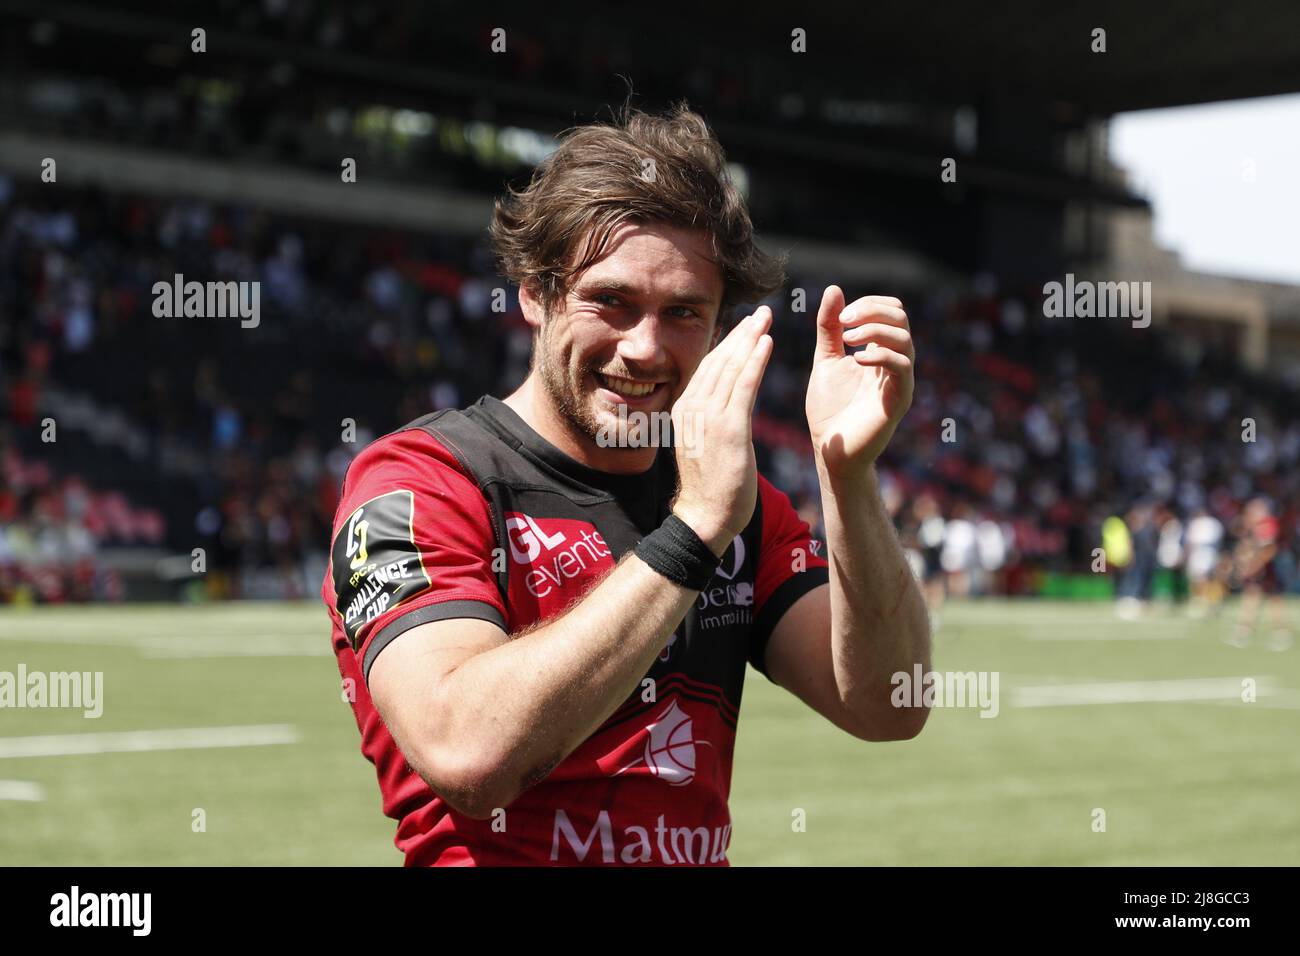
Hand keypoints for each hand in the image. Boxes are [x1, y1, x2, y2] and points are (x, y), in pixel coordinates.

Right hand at [670, 307, 773, 555]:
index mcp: (685, 411)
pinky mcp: (728, 428)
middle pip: (718, 361)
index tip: (744, 326)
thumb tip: (724, 407)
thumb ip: (711, 421)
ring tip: (766, 318)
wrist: (705, 517)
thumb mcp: (703, 446)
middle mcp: (692, 408)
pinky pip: (743, 386)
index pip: (707, 369)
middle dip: (740, 334)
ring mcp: (708, 417)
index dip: (727, 344)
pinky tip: (766, 343)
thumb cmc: (709, 488)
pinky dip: (755, 361)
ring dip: (750, 339)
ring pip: (730, 367)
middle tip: (760, 312)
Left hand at [806, 286, 913, 479]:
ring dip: (874, 331)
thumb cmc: (829, 408)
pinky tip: (856, 360)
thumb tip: (834, 289)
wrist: (830, 449)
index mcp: (880, 350)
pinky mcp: (899, 401)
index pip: (891, 311)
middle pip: (901, 318)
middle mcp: (894, 363)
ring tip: (847, 341)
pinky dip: (880, 356)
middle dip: (872, 312)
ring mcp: (899, 381)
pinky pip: (902, 368)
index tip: (840, 317)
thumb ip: (830, 328)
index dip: (869, 305)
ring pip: (905, 340)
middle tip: (844, 324)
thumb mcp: (826, 359)